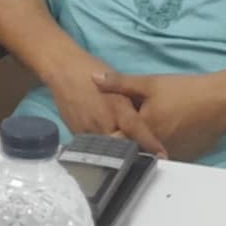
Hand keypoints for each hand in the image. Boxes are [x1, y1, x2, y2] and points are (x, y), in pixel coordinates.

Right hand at [37, 51, 166, 157]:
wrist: (63, 68)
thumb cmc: (92, 70)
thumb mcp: (118, 84)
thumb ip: (130, 106)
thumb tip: (146, 122)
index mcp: (118, 108)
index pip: (139, 133)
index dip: (151, 145)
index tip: (162, 156)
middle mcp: (104, 123)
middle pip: (123, 147)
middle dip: (134, 152)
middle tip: (145, 156)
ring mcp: (89, 131)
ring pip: (107, 150)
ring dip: (117, 152)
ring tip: (127, 154)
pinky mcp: (77, 134)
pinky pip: (92, 146)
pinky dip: (101, 147)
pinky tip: (106, 145)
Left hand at [95, 71, 225, 162]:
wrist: (219, 103)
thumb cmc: (185, 91)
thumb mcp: (150, 83)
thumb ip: (119, 83)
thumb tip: (93, 78)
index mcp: (141, 130)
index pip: (112, 141)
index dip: (101, 134)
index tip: (92, 126)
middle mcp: (152, 149)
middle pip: (128, 150)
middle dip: (118, 140)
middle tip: (109, 127)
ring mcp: (167, 156)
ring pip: (144, 154)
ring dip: (137, 145)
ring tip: (131, 130)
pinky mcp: (180, 158)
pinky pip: (160, 155)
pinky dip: (154, 147)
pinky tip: (157, 134)